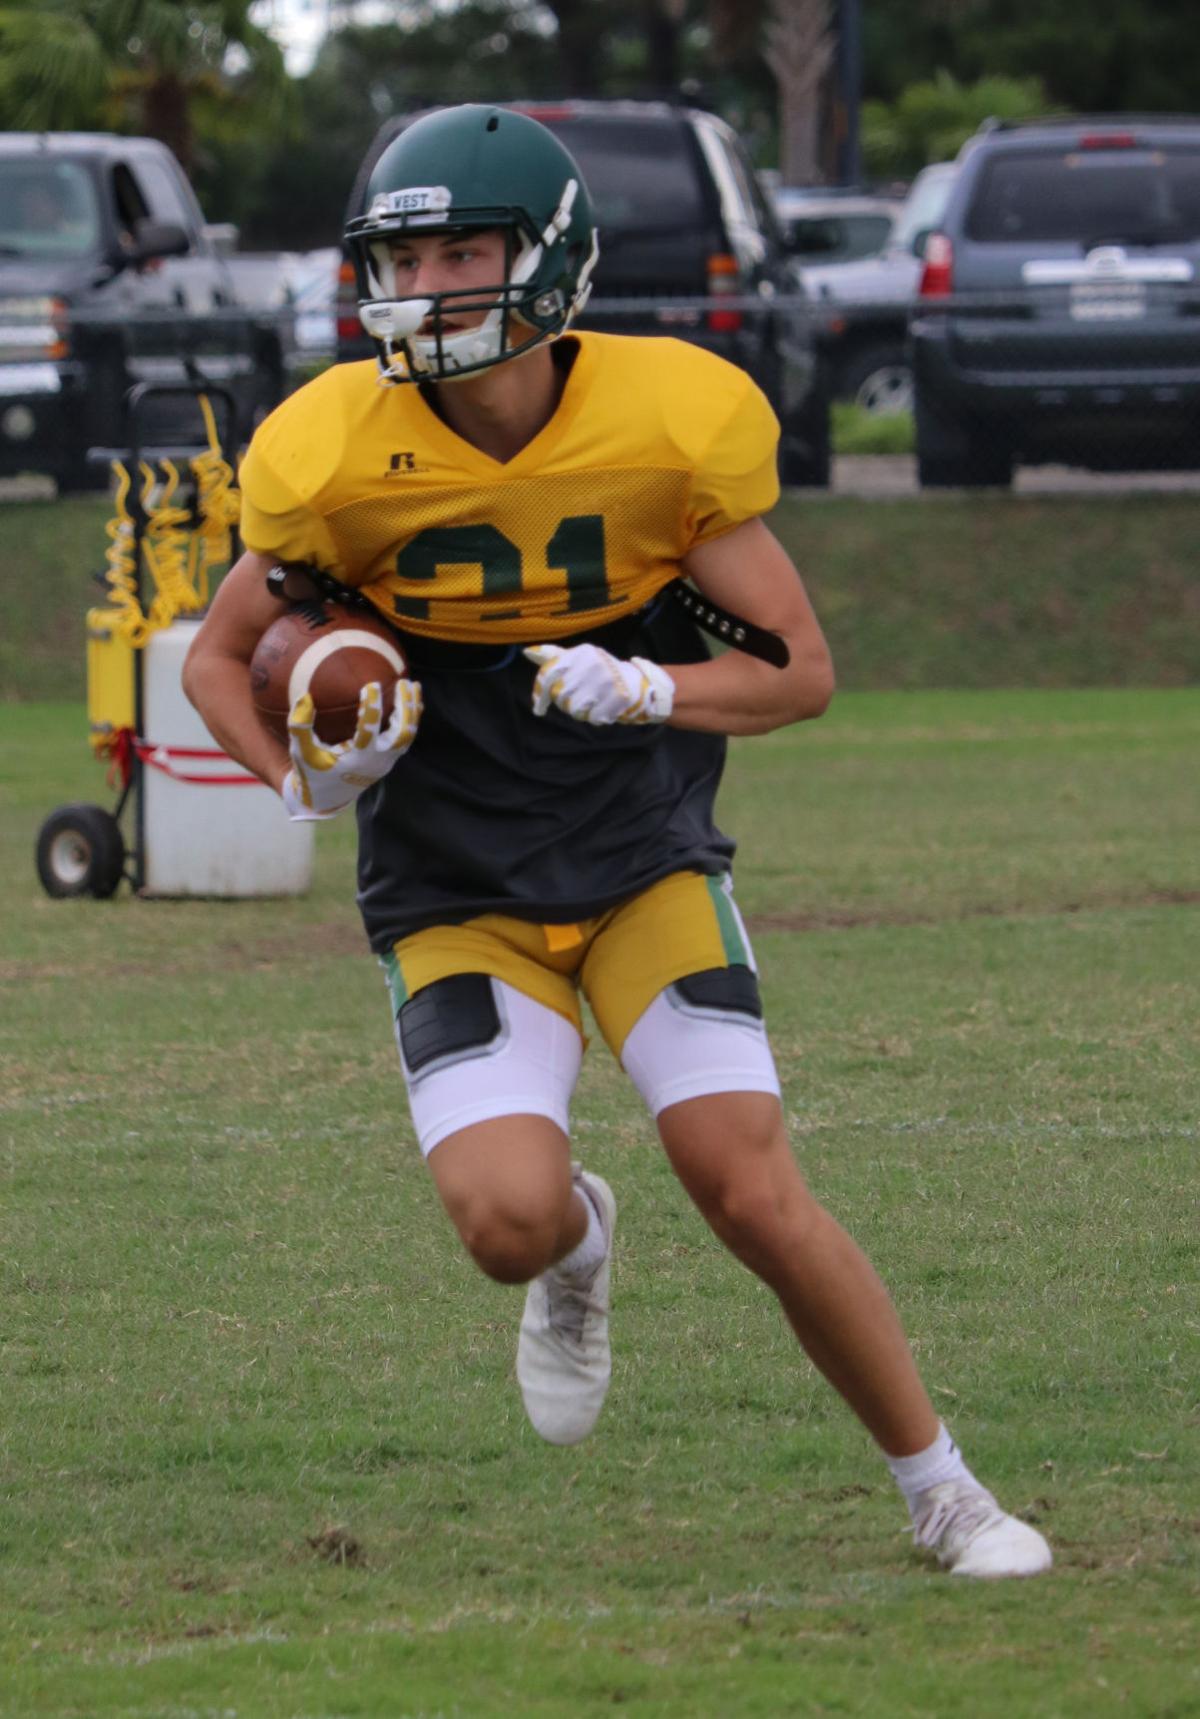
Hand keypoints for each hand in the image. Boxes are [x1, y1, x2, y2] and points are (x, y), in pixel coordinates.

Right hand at [281, 679, 421, 819]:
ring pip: (408, 735)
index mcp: (357, 759)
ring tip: (414, 684)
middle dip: (405, 707)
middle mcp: (377, 761)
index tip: (371, 685)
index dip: (372, 707)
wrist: (326, 799)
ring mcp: (386, 761)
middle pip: (402, 734)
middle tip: (404, 682)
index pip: (369, 730)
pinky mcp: (389, 760)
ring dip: (413, 710)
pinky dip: (411, 718)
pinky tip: (411, 698)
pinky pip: (406, 737)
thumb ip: (300, 727)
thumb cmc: (312, 773)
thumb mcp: (302, 753)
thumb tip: (304, 697)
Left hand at [525, 643, 674, 725]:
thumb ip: (553, 656)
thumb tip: (527, 652)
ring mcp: (607, 681)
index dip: (540, 693)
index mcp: (582, 652)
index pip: (549, 674)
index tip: (538, 707)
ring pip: (574, 708)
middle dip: (565, 703)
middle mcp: (594, 663)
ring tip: (591, 702)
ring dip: (579, 711)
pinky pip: (592, 717)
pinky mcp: (617, 698)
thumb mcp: (578, 658)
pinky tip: (602, 707)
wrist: (634, 681)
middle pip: (560, 695)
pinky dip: (594, 717)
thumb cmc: (598, 670)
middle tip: (579, 699)